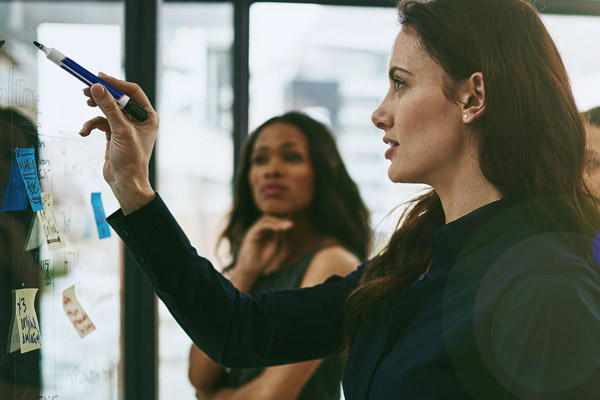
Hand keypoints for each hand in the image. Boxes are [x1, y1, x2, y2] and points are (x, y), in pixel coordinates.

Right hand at [79, 73, 157, 213]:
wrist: (125, 182)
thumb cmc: (131, 159)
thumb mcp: (119, 130)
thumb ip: (108, 108)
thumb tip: (97, 87)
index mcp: (148, 117)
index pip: (133, 92)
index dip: (116, 83)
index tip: (99, 77)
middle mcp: (138, 120)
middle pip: (118, 99)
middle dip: (102, 95)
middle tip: (86, 89)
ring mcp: (126, 127)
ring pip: (107, 110)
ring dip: (95, 111)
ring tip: (86, 106)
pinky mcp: (114, 135)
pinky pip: (100, 123)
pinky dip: (91, 125)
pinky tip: (85, 132)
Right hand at [232, 216, 293, 289]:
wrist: (252, 268)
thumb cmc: (263, 258)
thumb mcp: (275, 244)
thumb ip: (279, 234)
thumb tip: (286, 224)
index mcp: (266, 230)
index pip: (275, 219)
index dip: (284, 217)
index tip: (293, 217)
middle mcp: (260, 228)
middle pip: (271, 217)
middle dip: (282, 216)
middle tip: (292, 218)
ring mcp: (255, 230)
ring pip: (266, 219)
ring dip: (278, 221)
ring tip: (288, 224)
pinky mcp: (251, 233)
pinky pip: (261, 226)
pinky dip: (270, 225)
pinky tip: (278, 228)